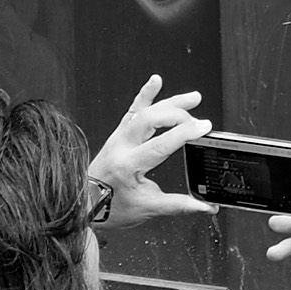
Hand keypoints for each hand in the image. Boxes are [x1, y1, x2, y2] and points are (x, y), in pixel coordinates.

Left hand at [86, 75, 215, 229]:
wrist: (84, 205)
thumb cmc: (111, 209)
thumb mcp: (148, 208)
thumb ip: (179, 205)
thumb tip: (206, 207)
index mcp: (129, 165)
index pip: (161, 144)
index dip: (185, 133)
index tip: (204, 127)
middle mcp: (121, 147)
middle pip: (152, 120)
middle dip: (179, 115)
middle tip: (200, 120)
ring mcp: (118, 138)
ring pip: (144, 111)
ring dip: (170, 102)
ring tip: (193, 98)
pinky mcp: (118, 135)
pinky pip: (132, 110)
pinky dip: (145, 95)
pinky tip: (156, 81)